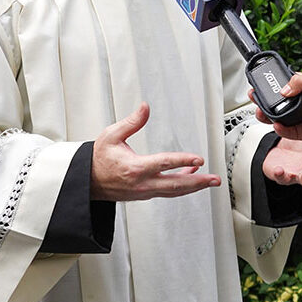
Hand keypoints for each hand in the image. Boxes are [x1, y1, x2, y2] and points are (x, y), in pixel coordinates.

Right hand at [91, 103, 220, 200]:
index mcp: (135, 168)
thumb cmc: (98, 159)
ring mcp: (145, 191)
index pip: (164, 164)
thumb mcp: (111, 135)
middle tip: (215, 179)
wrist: (87, 182)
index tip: (199, 159)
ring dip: (194, 186)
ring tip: (209, 180)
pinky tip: (191, 175)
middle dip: (198, 182)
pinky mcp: (146, 194)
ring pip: (174, 191)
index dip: (183, 161)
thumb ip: (131, 122)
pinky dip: (182, 185)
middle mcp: (142, 183)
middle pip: (176, 185)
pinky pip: (168, 191)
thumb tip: (145, 107)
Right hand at [250, 72, 301, 156]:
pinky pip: (283, 130)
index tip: (260, 83)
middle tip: (255, 97)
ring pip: (275, 116)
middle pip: (275, 101)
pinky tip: (276, 124)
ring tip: (261, 112)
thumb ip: (299, 81)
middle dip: (263, 100)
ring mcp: (297, 117)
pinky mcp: (298, 131)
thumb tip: (283, 90)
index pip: (281, 85)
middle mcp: (297, 103)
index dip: (270, 85)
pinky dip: (278, 128)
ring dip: (266, 114)